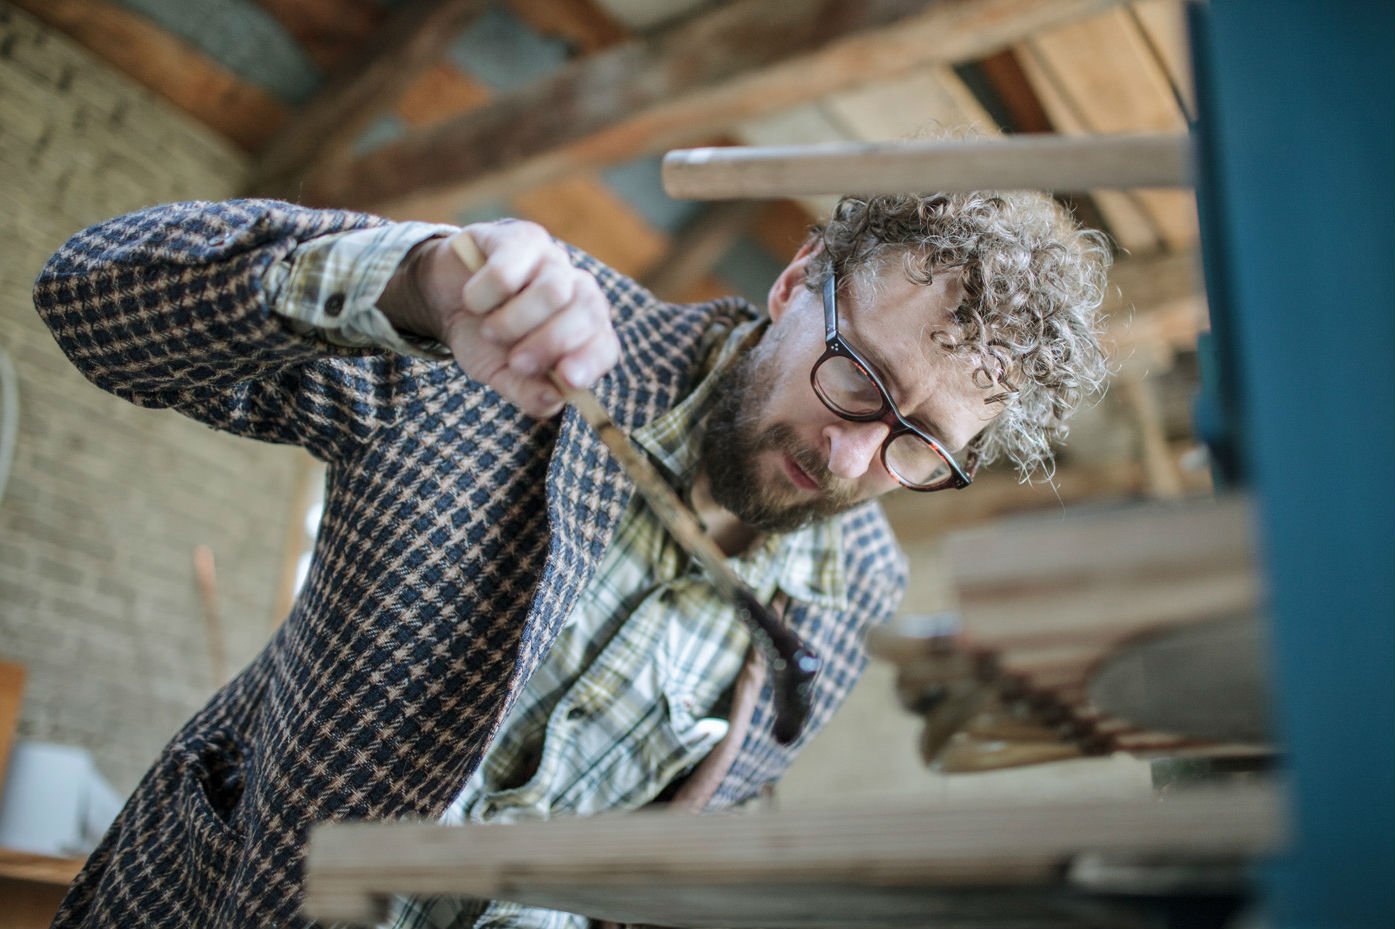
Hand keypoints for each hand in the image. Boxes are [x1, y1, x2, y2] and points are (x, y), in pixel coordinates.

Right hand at [401, 221, 618, 417]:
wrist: (443, 298)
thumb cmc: (483, 338)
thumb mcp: (501, 374)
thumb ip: (527, 391)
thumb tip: (554, 401)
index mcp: (582, 328)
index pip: (605, 344)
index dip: (591, 361)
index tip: (567, 378)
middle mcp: (576, 289)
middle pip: (588, 312)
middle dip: (549, 345)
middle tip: (516, 362)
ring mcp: (551, 259)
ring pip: (554, 290)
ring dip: (515, 321)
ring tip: (490, 331)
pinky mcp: (518, 238)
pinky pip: (511, 268)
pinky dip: (486, 294)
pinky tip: (474, 300)